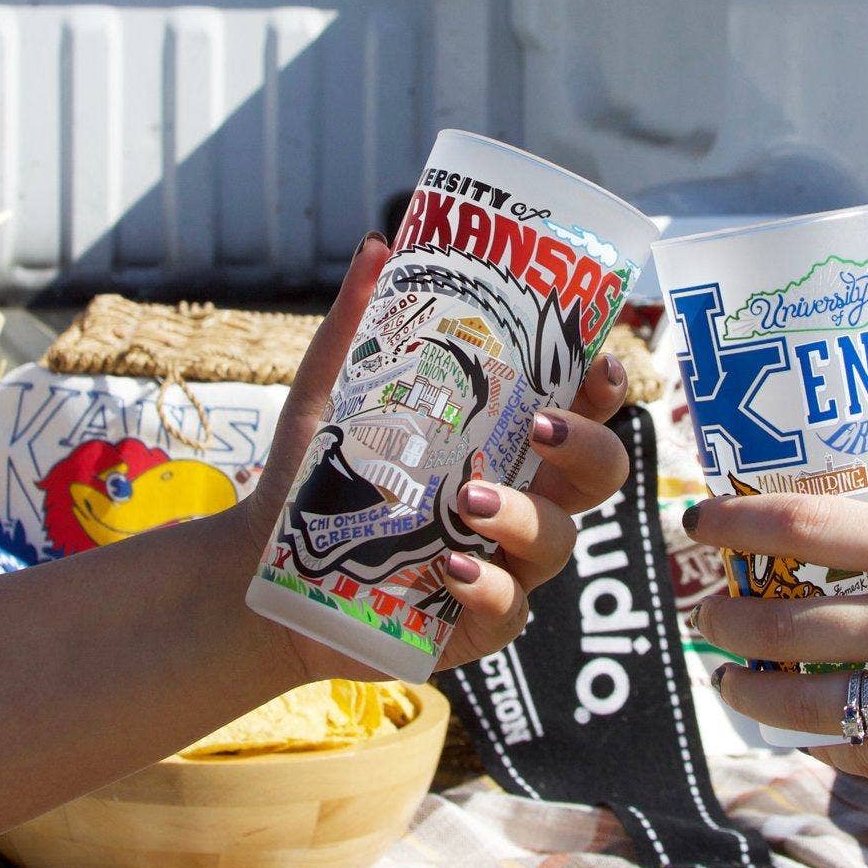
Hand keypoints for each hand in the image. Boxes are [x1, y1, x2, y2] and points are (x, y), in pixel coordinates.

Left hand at [237, 235, 630, 680]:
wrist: (262, 567)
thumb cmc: (319, 476)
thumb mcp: (332, 392)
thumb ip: (358, 323)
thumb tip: (378, 244)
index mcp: (506, 441)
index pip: (582, 410)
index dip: (605, 391)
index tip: (598, 366)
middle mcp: (522, 499)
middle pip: (601, 475)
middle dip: (588, 447)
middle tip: (542, 426)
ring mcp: (505, 563)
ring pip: (560, 541)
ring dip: (524, 516)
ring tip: (468, 497)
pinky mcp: (475, 624)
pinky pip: (510, 611)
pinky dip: (488, 588)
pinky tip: (452, 568)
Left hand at [688, 494, 867, 785]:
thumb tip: (849, 538)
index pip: (800, 526)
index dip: (734, 523)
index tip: (699, 522)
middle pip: (780, 621)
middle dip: (725, 619)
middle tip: (707, 612)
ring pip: (798, 702)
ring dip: (749, 690)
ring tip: (731, 680)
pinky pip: (851, 754)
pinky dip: (817, 739)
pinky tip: (803, 727)